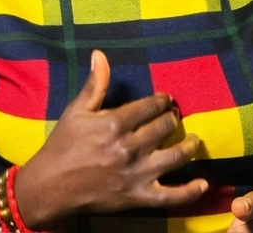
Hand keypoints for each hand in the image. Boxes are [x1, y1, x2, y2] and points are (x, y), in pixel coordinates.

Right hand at [17, 50, 207, 227]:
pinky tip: (202, 184)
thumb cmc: (62, 146)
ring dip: (189, 147)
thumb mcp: (76, 111)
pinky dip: (190, 192)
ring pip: (175, 157)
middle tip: (174, 118)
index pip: (150, 106)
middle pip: (165, 127)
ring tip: (194, 141)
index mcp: (115, 124)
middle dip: (172, 119)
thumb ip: (95, 84)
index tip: (165, 100)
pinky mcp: (138, 197)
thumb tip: (99, 54)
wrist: (50, 187)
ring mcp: (137, 174)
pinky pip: (171, 196)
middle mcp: (130, 147)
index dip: (161, 101)